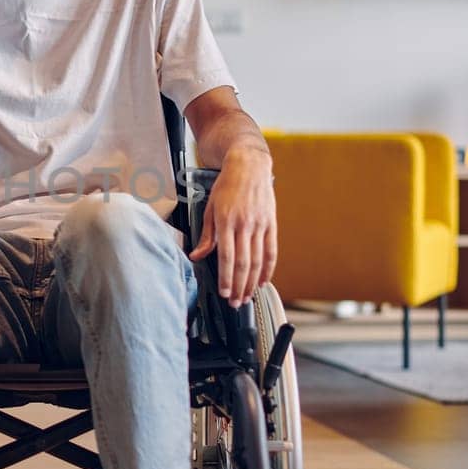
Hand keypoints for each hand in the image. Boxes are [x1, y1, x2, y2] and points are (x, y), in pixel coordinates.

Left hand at [189, 149, 276, 306]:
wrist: (248, 166)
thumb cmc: (225, 186)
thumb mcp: (209, 208)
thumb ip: (205, 235)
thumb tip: (197, 256)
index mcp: (226, 222)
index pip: (227, 258)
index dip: (226, 279)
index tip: (224, 293)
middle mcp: (244, 225)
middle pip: (243, 264)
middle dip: (239, 287)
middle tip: (235, 303)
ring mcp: (260, 225)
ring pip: (257, 261)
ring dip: (252, 283)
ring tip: (247, 297)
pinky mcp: (271, 224)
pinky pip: (271, 251)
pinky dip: (268, 269)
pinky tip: (264, 281)